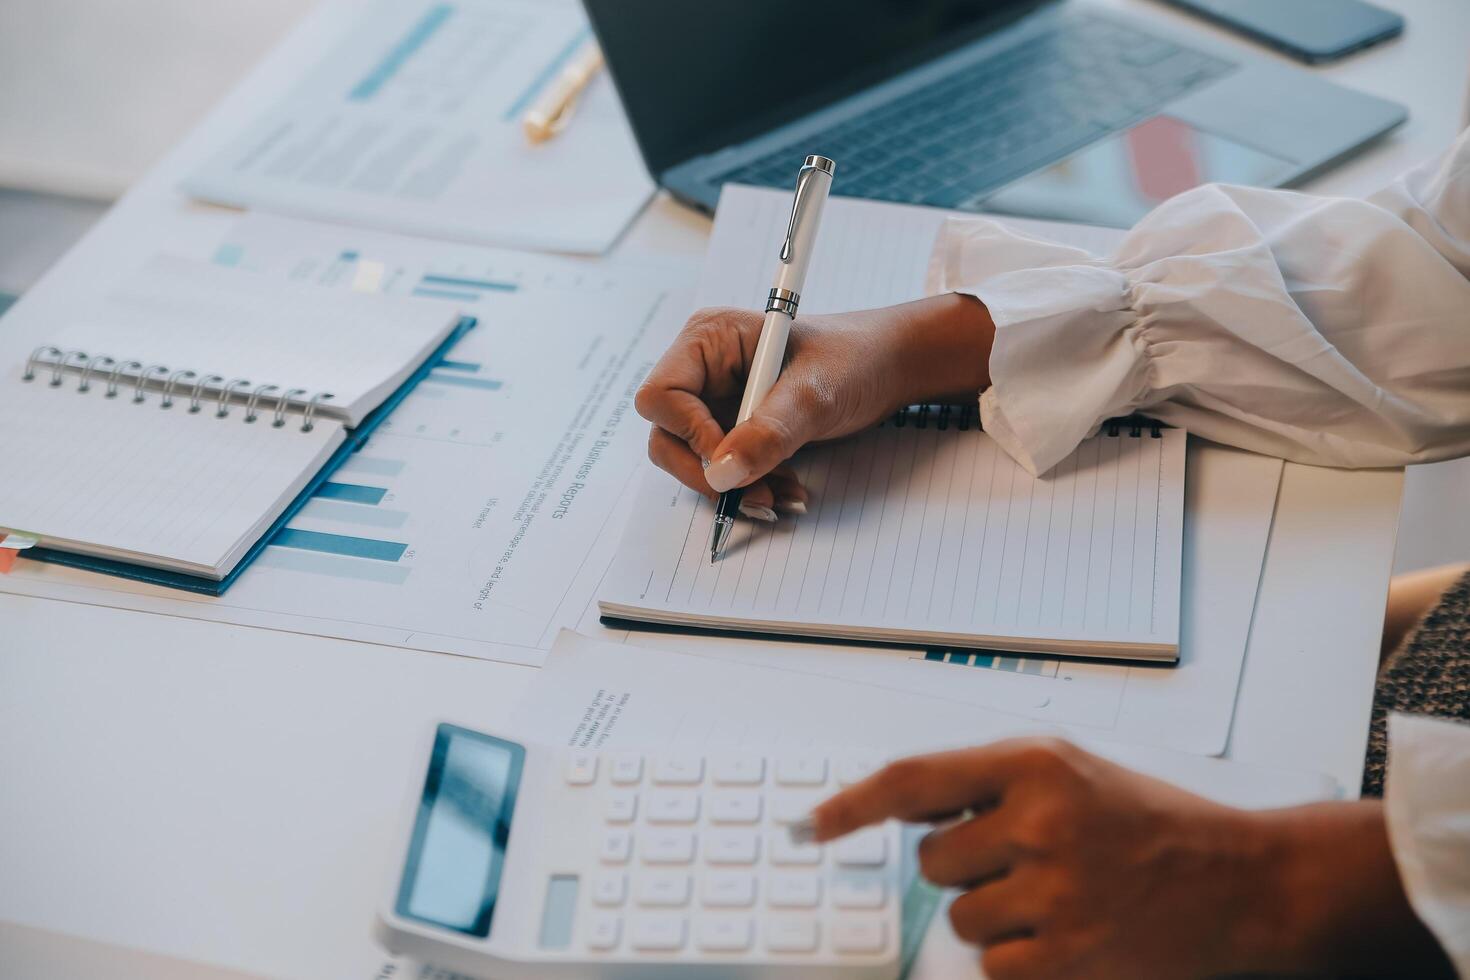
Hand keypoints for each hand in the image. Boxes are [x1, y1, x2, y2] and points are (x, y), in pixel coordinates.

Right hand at [634, 293, 992, 515]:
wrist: (886, 370)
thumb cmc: (853, 360)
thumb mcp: (814, 394)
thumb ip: (768, 432)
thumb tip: (721, 473)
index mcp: (707, 341)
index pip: (661, 395)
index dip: (687, 433)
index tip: (729, 459)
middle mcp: (701, 371)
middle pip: (667, 436)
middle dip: (711, 473)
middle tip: (759, 495)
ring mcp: (714, 402)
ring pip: (693, 461)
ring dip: (734, 487)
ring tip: (784, 495)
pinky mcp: (732, 429)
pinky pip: (722, 470)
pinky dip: (751, 487)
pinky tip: (787, 489)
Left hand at [808, 739, 1451, 979]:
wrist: (1244, 884)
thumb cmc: (1153, 825)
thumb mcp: (1072, 771)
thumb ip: (989, 782)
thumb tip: (903, 805)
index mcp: (1035, 764)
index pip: (912, 779)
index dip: (849, 805)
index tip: (812, 826)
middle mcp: (1040, 823)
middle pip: (932, 861)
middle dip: (968, 866)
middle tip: (1032, 860)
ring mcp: (1055, 894)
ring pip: (961, 918)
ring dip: (997, 915)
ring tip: (1063, 896)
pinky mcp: (1068, 959)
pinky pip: (992, 967)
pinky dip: (1021, 959)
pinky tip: (1072, 934)